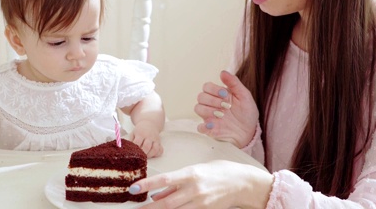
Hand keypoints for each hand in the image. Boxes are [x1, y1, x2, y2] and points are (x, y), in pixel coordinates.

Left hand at [130, 120, 163, 157]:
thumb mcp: (133, 133)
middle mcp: (149, 136)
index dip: (135, 149)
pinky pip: (160, 150)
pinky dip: (157, 154)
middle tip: (139, 157)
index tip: (133, 153)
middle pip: (147, 146)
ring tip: (145, 157)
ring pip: (155, 149)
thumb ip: (131, 141)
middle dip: (142, 153)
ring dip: (150, 155)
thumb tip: (129, 151)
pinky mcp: (160, 142)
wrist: (150, 124)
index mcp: (141, 133)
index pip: (137, 142)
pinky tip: (152, 155)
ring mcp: (155, 139)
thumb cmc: (140, 130)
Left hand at [130, 160, 272, 208]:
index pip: (165, 179)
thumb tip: (157, 194)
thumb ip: (176, 183)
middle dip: (148, 207)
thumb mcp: (196, 170)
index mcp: (191, 173)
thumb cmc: (219, 172)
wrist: (243, 183)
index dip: (147, 184)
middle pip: (167, 202)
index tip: (133, 188)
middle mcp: (195, 189)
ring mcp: (201, 203)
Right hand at [194, 70, 258, 147]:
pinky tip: (214, 125)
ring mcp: (209, 116)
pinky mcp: (209, 129)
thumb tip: (222, 72)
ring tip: (221, 115)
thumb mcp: (244, 95)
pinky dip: (204, 126)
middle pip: (200, 96)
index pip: (206, 86)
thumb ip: (234, 82)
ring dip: (208, 110)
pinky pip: (199, 127)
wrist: (250, 131)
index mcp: (218, 95)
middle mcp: (211, 104)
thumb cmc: (246, 112)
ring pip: (197, 108)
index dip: (214, 89)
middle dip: (213, 100)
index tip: (225, 95)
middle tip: (226, 106)